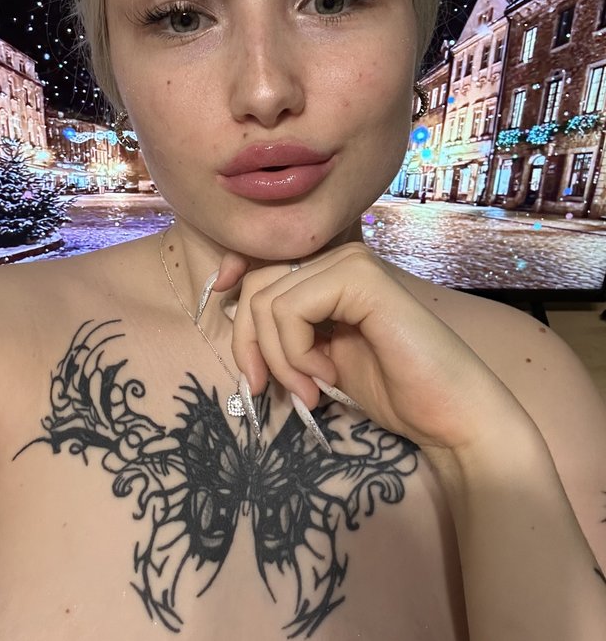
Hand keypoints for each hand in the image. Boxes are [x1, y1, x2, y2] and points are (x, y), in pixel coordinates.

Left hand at [214, 242, 530, 456]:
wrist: (449, 414)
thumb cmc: (391, 389)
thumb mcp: (319, 356)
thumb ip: (287, 328)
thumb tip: (233, 308)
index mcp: (333, 272)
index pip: (263, 264)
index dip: (234, 277)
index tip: (221, 304)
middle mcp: (341, 257)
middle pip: (256, 284)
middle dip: (250, 344)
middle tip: (267, 389)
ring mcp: (352, 262)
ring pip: (268, 301)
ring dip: (278, 359)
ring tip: (308, 390)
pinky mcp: (361, 278)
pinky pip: (291, 309)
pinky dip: (294, 352)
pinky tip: (324, 375)